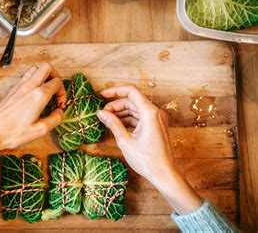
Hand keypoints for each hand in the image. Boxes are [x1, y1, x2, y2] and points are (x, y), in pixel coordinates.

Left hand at [0, 63, 67, 166]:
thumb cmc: (12, 133)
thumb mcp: (40, 131)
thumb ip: (55, 119)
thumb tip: (60, 112)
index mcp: (38, 95)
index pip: (57, 82)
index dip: (63, 93)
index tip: (60, 104)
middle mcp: (29, 86)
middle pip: (47, 67)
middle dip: (55, 76)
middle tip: (56, 90)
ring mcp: (18, 86)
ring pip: (35, 69)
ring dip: (43, 76)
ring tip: (45, 91)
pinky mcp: (11, 90)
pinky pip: (25, 77)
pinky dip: (33, 81)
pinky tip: (32, 96)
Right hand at [96, 86, 201, 214]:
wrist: (164, 174)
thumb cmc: (147, 160)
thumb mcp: (125, 141)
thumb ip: (113, 124)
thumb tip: (101, 113)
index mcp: (149, 112)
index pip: (131, 92)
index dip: (115, 91)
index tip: (102, 95)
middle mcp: (155, 113)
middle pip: (132, 101)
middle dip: (116, 105)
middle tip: (102, 114)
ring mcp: (157, 119)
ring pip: (135, 109)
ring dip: (121, 112)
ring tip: (107, 120)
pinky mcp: (156, 126)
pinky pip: (140, 117)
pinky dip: (128, 119)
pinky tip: (117, 126)